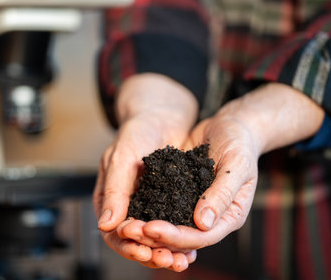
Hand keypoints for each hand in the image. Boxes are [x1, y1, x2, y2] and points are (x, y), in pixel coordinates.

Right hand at [93, 73, 198, 269]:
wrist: (162, 116)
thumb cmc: (137, 131)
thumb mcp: (123, 158)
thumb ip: (115, 190)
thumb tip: (105, 225)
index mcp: (109, 198)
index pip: (113, 232)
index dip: (128, 246)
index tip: (145, 251)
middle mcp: (127, 206)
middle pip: (134, 242)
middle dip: (150, 254)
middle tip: (169, 261)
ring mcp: (148, 206)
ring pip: (154, 239)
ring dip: (167, 252)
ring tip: (183, 261)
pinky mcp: (167, 204)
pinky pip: (171, 227)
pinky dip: (180, 240)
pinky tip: (193, 248)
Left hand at [116, 83, 324, 255]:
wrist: (230, 127)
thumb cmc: (239, 143)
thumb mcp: (236, 165)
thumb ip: (222, 194)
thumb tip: (203, 224)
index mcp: (230, 216)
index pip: (201, 237)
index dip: (175, 237)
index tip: (150, 229)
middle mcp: (212, 218)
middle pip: (182, 239)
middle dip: (156, 237)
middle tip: (129, 230)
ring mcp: (195, 208)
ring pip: (170, 228)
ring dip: (148, 231)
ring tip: (125, 227)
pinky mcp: (181, 196)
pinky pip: (164, 210)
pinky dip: (148, 214)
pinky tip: (130, 213)